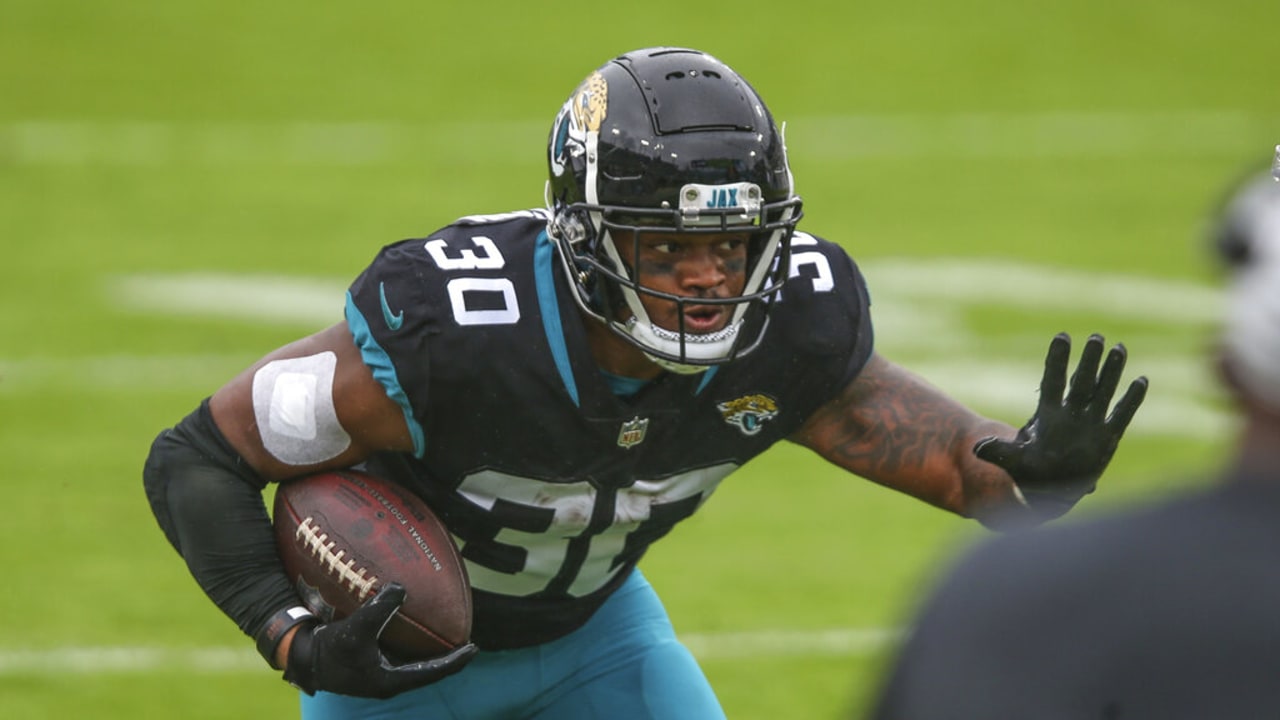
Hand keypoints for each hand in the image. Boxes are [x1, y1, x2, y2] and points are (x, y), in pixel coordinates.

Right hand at [283, 582, 477, 698]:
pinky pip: (399, 655)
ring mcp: (378, 675)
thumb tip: (402, 588)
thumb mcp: (357, 627)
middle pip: (427, 671)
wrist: (301, 657)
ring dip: (429, 651)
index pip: (433, 673)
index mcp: (390, 681)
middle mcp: (388, 681)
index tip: (474, 648)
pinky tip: (413, 627)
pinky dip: (411, 644)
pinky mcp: (369, 666)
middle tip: (466, 641)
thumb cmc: (329, 649)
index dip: (455, 661)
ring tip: (446, 633)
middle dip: (446, 657)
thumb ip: (380, 608)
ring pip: (413, 664)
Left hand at [974, 333, 1147, 521]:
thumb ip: (999, 451)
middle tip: (1097, 337)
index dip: (1057, 360)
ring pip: (1103, 392)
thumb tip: (977, 448)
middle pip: (1081, 381)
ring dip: (1111, 372)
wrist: (1049, 491)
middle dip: (1089, 361)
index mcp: (1047, 414)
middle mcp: (1071, 413)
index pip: (1053, 380)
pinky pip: (1121, 415)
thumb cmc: (1029, 472)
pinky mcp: (1107, 437)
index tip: (1062, 337)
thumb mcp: (1013, 461)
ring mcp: (1090, 423)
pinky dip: (1131, 400)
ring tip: (1119, 347)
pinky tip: (1141, 380)